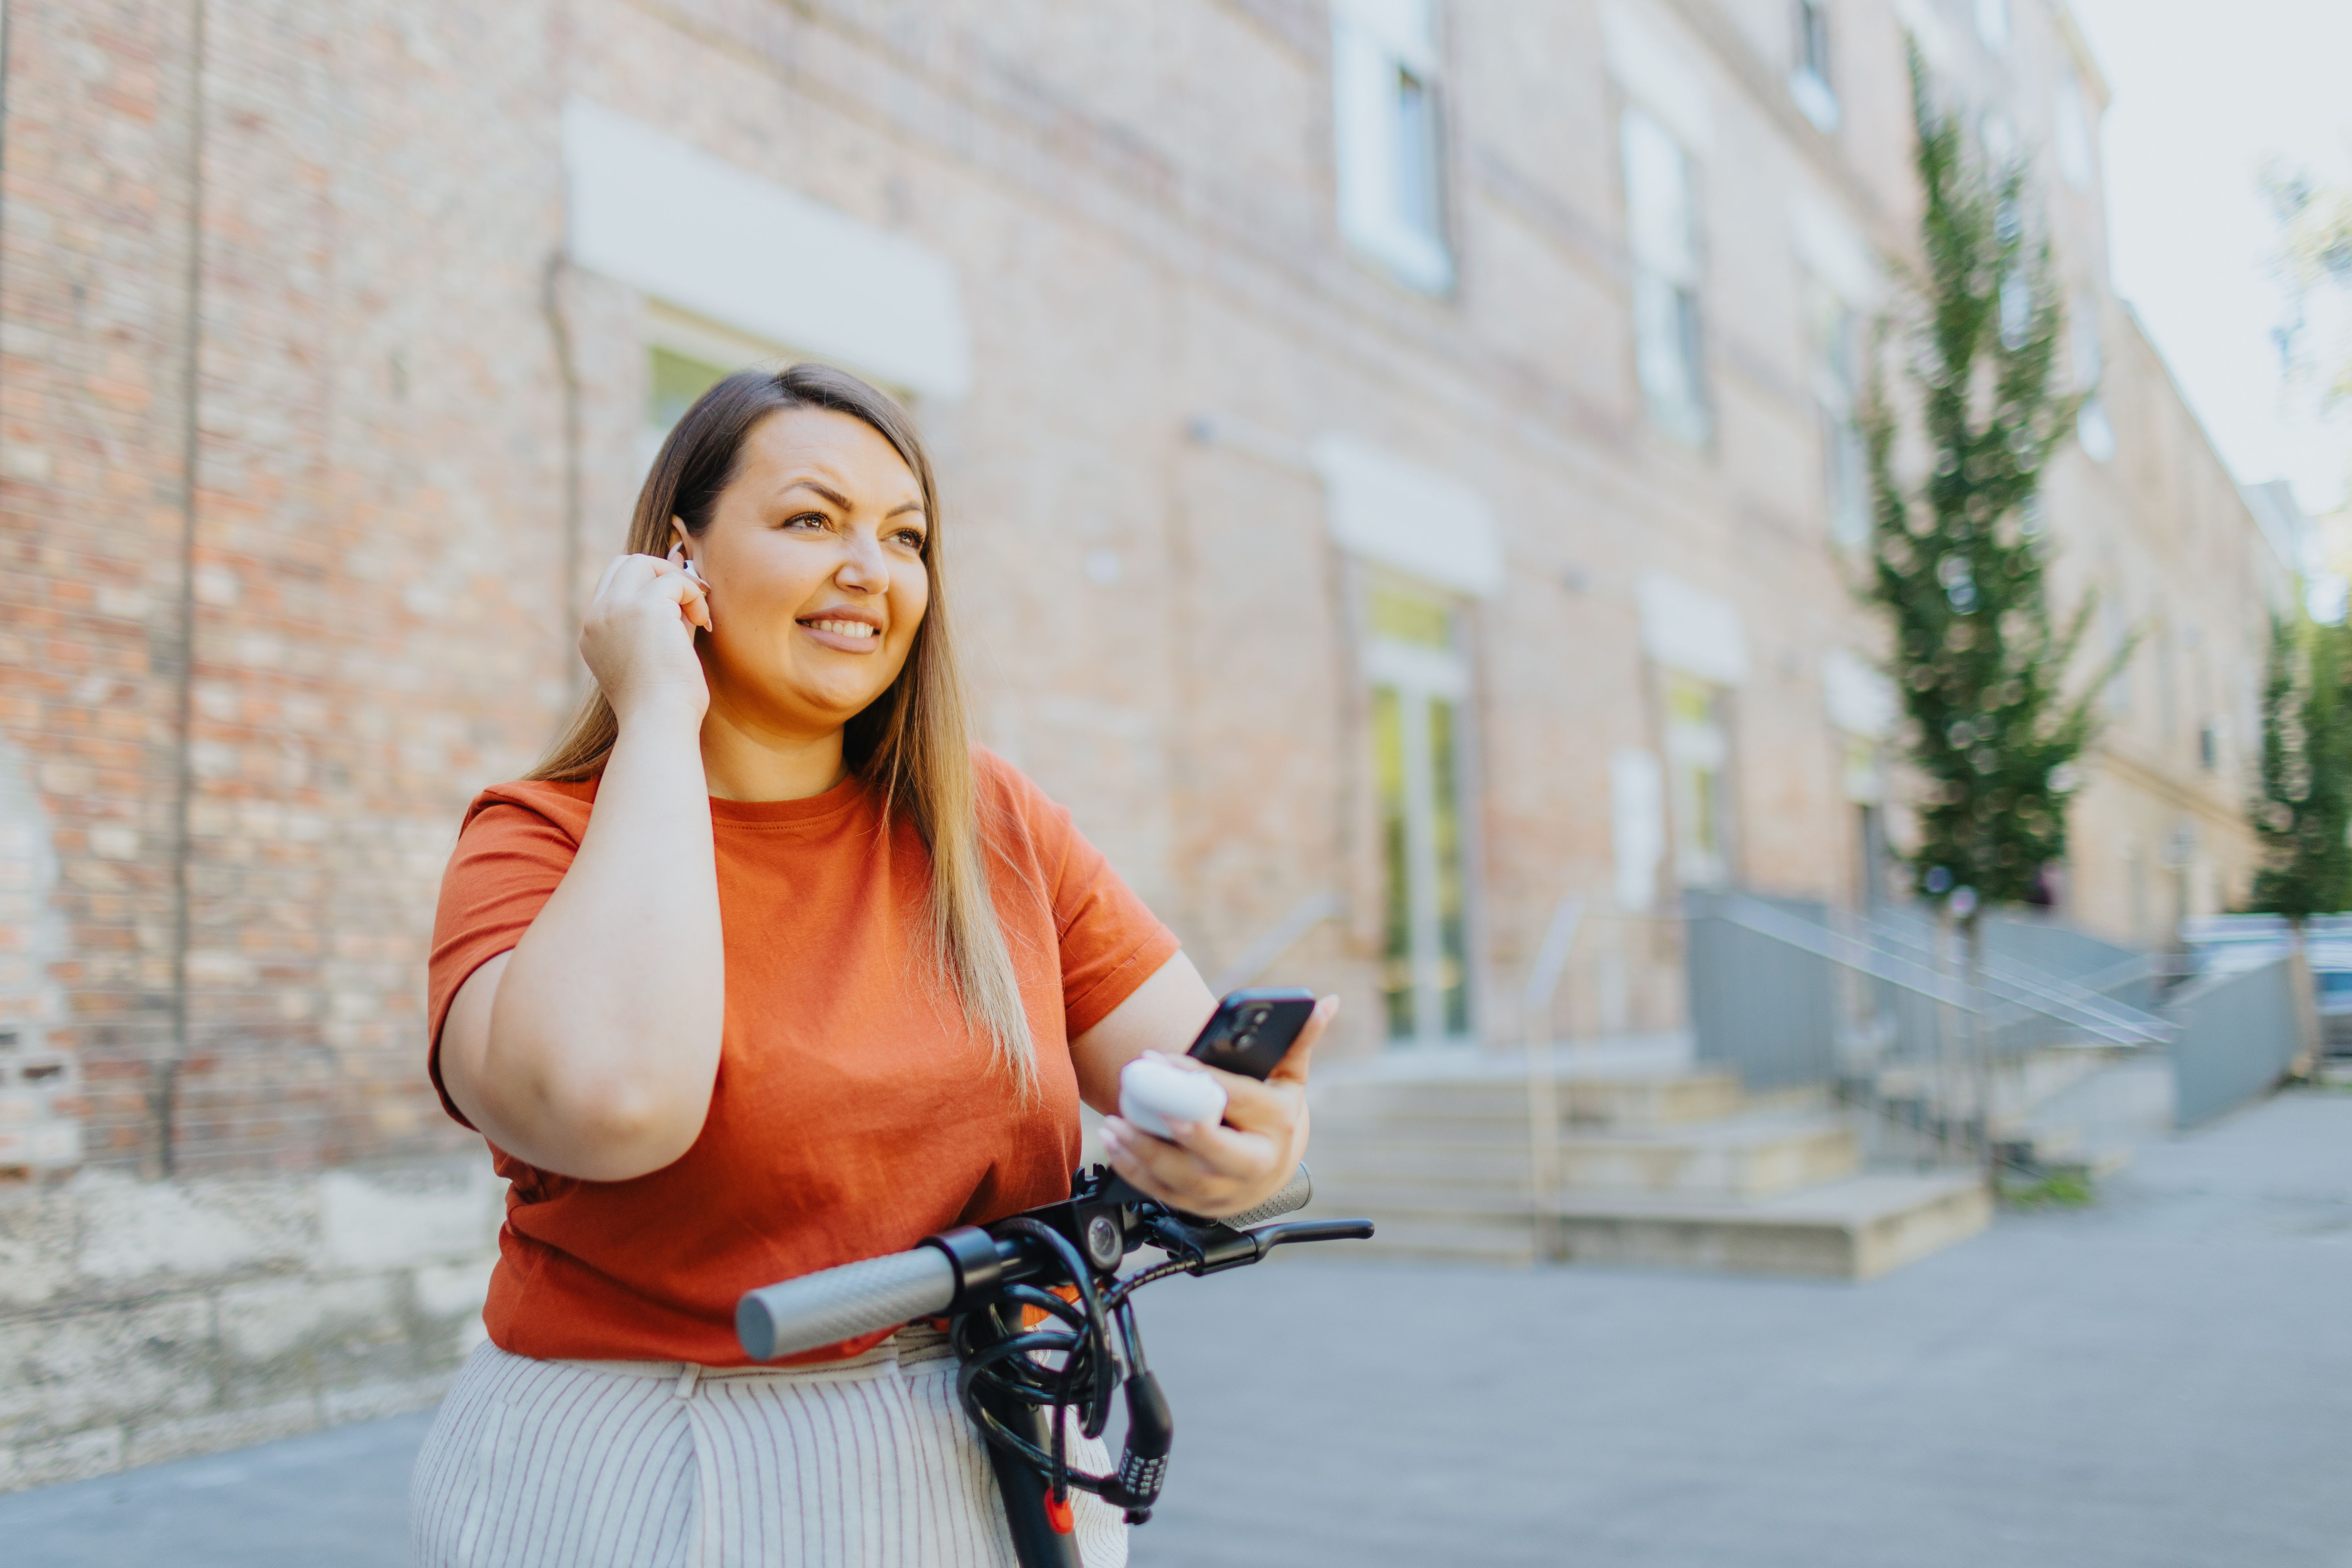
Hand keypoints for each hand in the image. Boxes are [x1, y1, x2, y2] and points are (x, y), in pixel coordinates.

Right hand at [579, 547, 712, 726]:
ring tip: (696, 615)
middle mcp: (597, 617)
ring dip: (677, 581)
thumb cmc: (664, 701)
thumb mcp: (655, 651)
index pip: (614, 585)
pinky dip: (693, 595)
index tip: (678, 603)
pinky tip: (703, 622)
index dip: (648, 584)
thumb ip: (662, 614)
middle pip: (624, 565)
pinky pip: (674, 580)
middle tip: (688, 600)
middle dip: (661, 574)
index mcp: (593, 632)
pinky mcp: (644, 608)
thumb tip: (680, 568)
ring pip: (643, 562)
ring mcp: (615, 610)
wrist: (660, 722)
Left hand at [1097, 994, 1334, 1218]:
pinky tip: (1115, 1148)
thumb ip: (1298, 1040)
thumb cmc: (1275, 1113)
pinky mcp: (1202, 1207)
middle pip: (1219, 1153)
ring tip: (1115, 1126)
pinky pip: (1164, 1194)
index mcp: (1278, 1123)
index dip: (1200, 1079)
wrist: (1274, 1165)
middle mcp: (1257, 1163)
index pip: (1236, 1098)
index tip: (1164, 1059)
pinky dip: (1135, 1172)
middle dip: (1185, 1132)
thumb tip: (1325, 1002)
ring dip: (1145, 1153)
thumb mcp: (1289, 1078)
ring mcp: (1229, 1191)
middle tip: (1152, 1106)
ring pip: (1185, 1179)